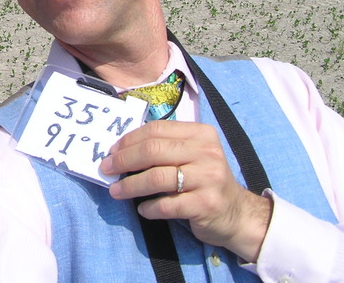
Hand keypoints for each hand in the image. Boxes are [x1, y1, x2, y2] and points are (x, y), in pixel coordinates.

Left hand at [101, 120, 271, 261]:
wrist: (237, 213)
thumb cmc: (205, 180)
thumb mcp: (192, 155)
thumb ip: (165, 147)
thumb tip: (121, 150)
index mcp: (201, 134)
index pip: (157, 130)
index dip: (129, 140)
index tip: (111, 151)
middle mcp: (207, 152)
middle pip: (153, 151)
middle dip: (123, 160)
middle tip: (106, 169)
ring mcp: (208, 178)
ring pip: (156, 178)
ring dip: (130, 186)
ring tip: (116, 191)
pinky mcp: (205, 204)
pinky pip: (166, 205)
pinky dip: (148, 208)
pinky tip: (142, 210)